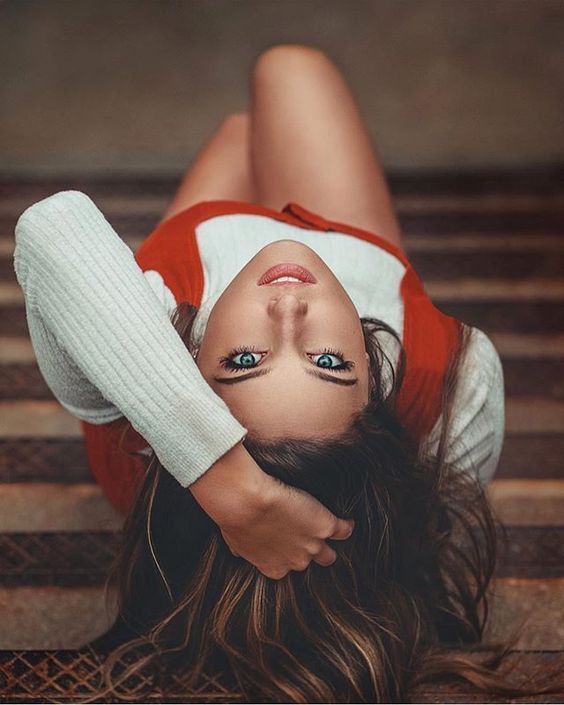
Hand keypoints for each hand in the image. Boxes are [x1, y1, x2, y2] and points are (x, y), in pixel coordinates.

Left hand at [189, 442, 354, 578]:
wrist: (247, 503)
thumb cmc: (235, 519)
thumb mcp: (235, 542)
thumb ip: (244, 551)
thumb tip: (239, 553)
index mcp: (274, 567)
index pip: (287, 568)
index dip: (287, 555)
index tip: (287, 546)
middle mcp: (295, 561)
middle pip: (310, 564)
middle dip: (310, 552)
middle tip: (308, 539)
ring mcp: (313, 545)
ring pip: (330, 554)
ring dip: (329, 543)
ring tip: (330, 533)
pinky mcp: (325, 525)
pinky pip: (344, 530)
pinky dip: (346, 526)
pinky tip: (347, 521)